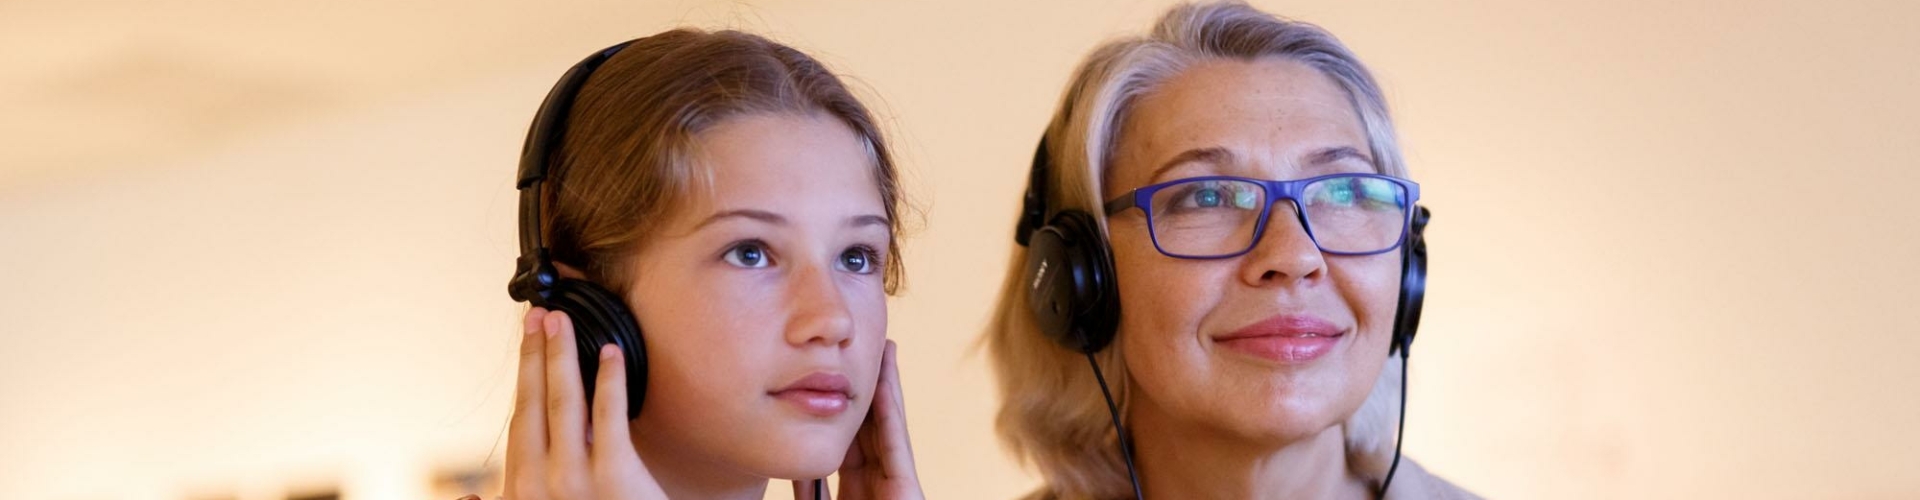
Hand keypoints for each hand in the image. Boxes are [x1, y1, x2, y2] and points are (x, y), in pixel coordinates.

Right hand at [505, 307, 667, 499]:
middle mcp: (541, 483)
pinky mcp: (615, 477)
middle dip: (535, 354)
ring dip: (562, 356)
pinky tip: (610, 353)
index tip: (526, 340)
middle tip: (539, 316)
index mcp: (521, 490)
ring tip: (563, 322)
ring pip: (565, 403)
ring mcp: (576, 480)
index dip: (523, 375)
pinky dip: (608, 381)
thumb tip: (464, 495)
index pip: (520, 419)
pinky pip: (610, 418)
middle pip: (535, 403)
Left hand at [795, 340, 923, 499]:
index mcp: (858, 486)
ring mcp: (895, 480)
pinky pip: (895, 444)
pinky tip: (883, 387)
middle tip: (868, 346)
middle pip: (873, 421)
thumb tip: (793, 468)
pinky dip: (890, 414)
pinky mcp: (907, 487)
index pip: (852, 438)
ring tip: (886, 350)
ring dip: (887, 385)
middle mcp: (879, 478)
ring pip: (890, 423)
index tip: (836, 375)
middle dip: (871, 384)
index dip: (847, 405)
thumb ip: (810, 491)